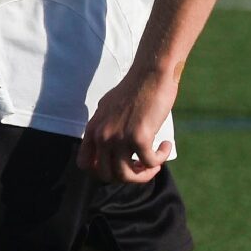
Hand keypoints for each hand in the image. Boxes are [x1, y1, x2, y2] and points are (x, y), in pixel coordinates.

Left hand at [79, 67, 178, 183]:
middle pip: (108, 175)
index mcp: (92, 129)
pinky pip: (150, 162)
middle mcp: (102, 136)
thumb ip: (105, 127)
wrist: (150, 75)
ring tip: (155, 162)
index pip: (84, 164)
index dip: (101, 173)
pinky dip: (160, 159)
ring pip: (127, 175)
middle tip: (142, 166)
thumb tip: (108, 145)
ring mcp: (119, 138)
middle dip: (127, 176)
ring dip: (145, 173)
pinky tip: (165, 145)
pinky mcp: (139, 137)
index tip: (119, 167)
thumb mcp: (108, 109)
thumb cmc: (134, 90)